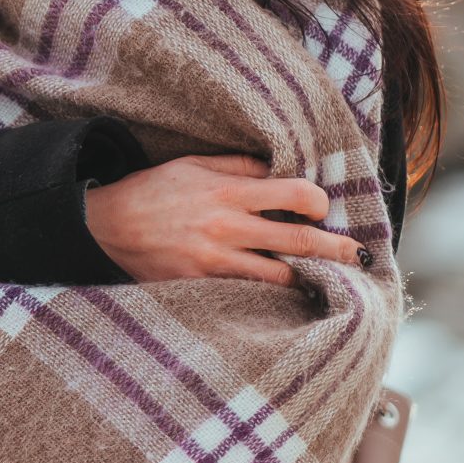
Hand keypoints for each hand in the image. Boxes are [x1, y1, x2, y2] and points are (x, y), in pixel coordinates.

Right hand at [84, 153, 365, 285]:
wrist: (103, 228)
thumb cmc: (151, 192)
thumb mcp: (193, 166)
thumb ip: (238, 167)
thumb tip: (280, 171)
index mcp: (227, 193)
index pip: (293, 195)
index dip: (318, 202)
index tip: (322, 208)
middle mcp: (226, 229)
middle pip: (298, 242)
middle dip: (336, 250)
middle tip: (359, 256)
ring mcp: (215, 264)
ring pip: (280, 277)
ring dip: (307, 278)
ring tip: (327, 279)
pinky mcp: (203, 288)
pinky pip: (250, 295)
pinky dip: (271, 295)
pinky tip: (287, 297)